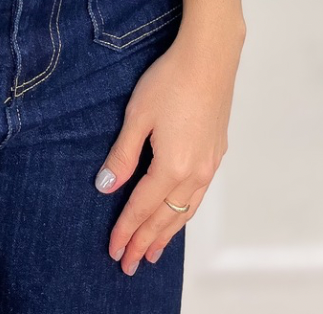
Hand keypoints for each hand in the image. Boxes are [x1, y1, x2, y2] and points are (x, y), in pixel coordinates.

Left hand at [94, 22, 245, 275]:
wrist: (210, 58)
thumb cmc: (170, 80)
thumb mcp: (137, 116)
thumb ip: (122, 155)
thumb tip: (105, 187)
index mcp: (172, 167)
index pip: (142, 208)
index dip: (126, 231)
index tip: (114, 251)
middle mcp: (195, 173)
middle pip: (166, 218)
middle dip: (145, 242)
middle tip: (129, 264)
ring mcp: (210, 165)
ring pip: (186, 211)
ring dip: (167, 233)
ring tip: (153, 251)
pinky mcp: (216, 153)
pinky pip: (198, 196)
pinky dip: (184, 214)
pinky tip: (179, 215)